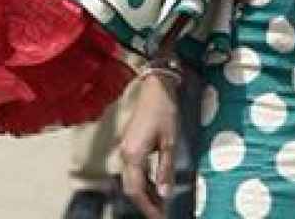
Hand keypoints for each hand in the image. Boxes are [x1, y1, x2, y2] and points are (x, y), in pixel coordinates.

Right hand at [119, 75, 179, 218]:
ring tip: (161, 203)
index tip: (160, 217)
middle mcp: (125, 153)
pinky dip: (143, 182)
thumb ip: (166, 169)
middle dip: (145, 204)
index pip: (137, 190)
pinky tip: (156, 186)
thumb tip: (165, 193)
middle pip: (130, 187)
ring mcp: (125, 148)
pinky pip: (133, 170)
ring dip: (144, 193)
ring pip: (131, 179)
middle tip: (160, 214)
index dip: (148, 207)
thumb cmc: (164, 112)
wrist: (155, 87)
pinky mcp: (129, 145)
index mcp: (133, 154)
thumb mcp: (169, 142)